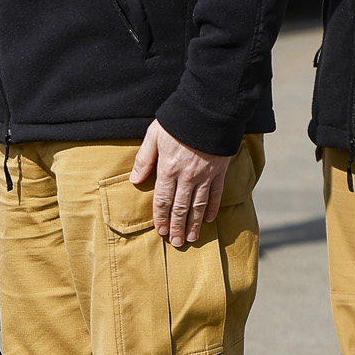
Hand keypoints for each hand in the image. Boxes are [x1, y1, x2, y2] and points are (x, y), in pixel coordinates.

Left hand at [132, 119, 232, 248]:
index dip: (161, 217)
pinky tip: (208, 219)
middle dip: (177, 226)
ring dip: (194, 223)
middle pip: (180, 207)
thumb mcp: (154, 135)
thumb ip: (144, 158)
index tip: (161, 231)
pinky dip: (212, 208)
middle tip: (176, 242)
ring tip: (191, 237)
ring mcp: (205, 175)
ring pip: (198, 205)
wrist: (207, 111)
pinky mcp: (219, 171)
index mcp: (168, 168)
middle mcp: (187, 176)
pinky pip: (215, 194)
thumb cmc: (177, 121)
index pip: (162, 199)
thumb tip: (134, 180)